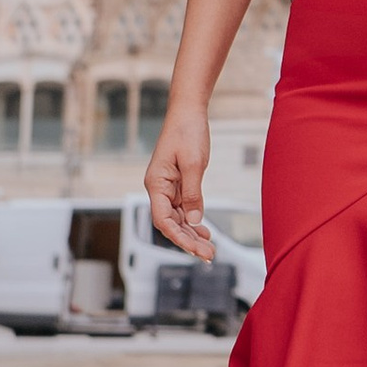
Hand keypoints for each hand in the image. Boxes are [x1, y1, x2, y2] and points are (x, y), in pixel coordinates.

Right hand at [146, 97, 214, 253]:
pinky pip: (183, 208)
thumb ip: (192, 194)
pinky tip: (204, 232)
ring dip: (191, 234)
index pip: (162, 220)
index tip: (195, 250)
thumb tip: (193, 222)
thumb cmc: (187, 132)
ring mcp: (167, 187)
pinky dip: (193, 221)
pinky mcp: (178, 184)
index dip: (178, 237)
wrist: (188, 111)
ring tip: (209, 249)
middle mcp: (158, 188)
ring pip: (177, 218)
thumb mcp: (193, 163)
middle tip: (209, 255)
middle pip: (170, 223)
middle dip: (188, 241)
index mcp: (156, 184)